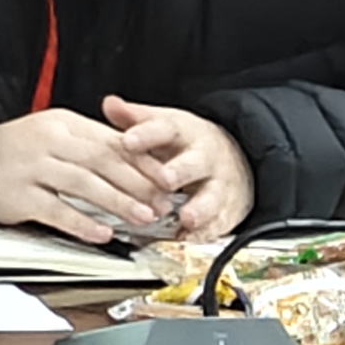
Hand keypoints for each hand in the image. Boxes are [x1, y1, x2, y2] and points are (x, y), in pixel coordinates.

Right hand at [0, 108, 182, 243]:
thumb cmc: (22, 150)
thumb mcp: (58, 135)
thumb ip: (95, 146)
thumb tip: (142, 166)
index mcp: (63, 124)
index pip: (111, 141)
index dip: (142, 163)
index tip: (166, 182)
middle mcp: (47, 142)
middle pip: (101, 160)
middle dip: (136, 184)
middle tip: (159, 204)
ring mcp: (31, 167)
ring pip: (82, 184)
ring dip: (116, 202)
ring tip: (141, 218)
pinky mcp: (18, 195)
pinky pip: (55, 209)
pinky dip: (81, 222)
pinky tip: (101, 232)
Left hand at [98, 95, 253, 241]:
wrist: (235, 160)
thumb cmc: (186, 144)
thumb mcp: (162, 124)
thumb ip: (134, 118)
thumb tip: (109, 104)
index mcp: (183, 133)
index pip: (164, 129)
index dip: (146, 134)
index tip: (128, 140)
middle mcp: (203, 158)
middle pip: (193, 163)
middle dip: (179, 171)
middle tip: (165, 179)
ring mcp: (217, 186)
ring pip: (211, 197)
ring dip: (199, 208)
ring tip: (186, 217)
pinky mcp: (225, 211)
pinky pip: (218, 223)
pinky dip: (205, 233)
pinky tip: (191, 239)